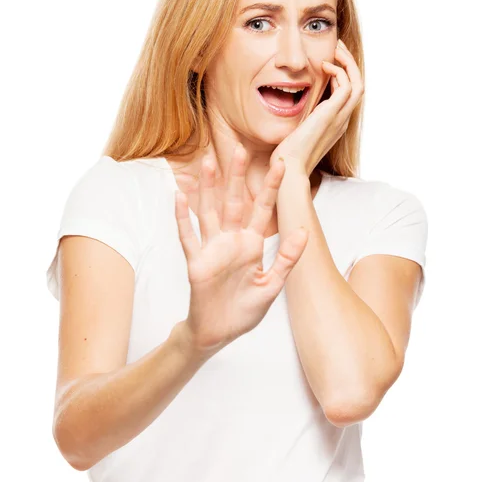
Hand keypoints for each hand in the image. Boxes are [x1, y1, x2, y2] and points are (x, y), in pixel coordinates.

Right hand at [175, 143, 308, 354]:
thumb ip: (286, 259)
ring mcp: (212, 248)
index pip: (262, 209)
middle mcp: (231, 240)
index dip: (270, 187)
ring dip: (208, 188)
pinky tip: (179, 196)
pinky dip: (183, 217)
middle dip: (237, 177)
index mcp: (251, 244)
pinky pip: (188, 236)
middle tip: (240, 149)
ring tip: (208, 162)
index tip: (281, 163)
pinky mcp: (195, 261)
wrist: (219, 332)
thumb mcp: (271, 285)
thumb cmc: (245, 310)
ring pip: (209, 211)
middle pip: (234, 202)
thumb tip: (303, 231)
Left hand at [270, 39, 363, 176]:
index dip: (342, 76)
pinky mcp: (332, 114)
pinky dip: (338, 71)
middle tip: (337, 47)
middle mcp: (341, 121)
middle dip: (349, 64)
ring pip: (358, 82)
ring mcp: (339, 118)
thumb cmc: (287, 158)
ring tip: (335, 49)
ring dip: (348, 62)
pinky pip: (346, 85)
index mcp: (334, 125)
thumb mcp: (295, 134)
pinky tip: (323, 66)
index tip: (329, 61)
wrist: (289, 171)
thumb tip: (287, 111)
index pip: (347, 95)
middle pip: (359, 85)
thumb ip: (298, 122)